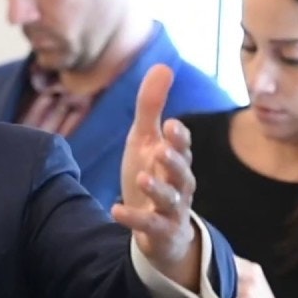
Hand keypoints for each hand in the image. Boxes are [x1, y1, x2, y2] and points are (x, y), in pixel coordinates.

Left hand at [112, 64, 196, 275]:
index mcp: (176, 160)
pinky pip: (149, 225)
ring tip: (142, 178)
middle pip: (182, 172)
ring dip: (157, 189)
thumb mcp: (146, 141)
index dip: (179, 138)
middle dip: (174, 160)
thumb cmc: (153, 177)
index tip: (172, 125)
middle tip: (162, 150)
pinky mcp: (160, 232)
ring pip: (170, 199)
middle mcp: (179, 184)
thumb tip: (162, 66)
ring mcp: (171, 210)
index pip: (182, 146)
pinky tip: (115, 210)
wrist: (160, 231)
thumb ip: (152, 106)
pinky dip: (134, 219)